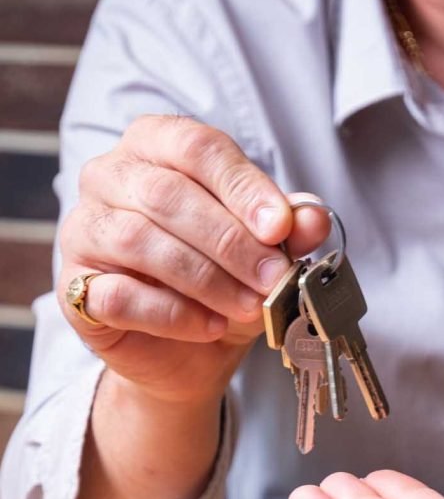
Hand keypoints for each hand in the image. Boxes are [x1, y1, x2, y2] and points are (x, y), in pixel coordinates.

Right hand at [57, 115, 329, 403]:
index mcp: (155, 145)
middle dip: (230, 241)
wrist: (189, 354)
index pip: (198, 148)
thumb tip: (314, 217)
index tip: (282, 227)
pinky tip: (209, 326)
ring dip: (205, 278)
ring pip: (138, 240)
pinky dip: (172, 314)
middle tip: (274, 278)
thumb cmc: (223, 283)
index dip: (243, 188)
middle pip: (167, 194)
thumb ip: (287, 230)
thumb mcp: (264, 253)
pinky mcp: (75, 287)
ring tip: (250, 306)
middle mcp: (109, 176)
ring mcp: (84, 230)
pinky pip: (118, 295)